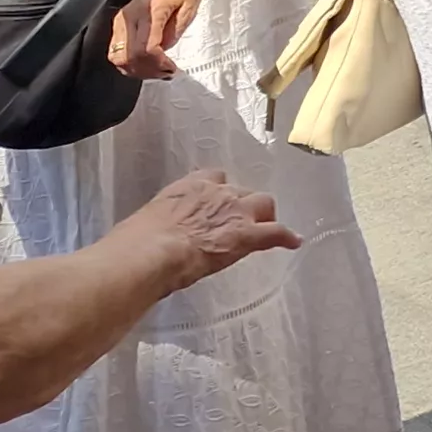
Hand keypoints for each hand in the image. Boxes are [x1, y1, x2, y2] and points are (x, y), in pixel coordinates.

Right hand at [112, 0, 208, 78]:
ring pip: (117, 55)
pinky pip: (117, 46)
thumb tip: (163, 51)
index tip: (170, 69)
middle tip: (164, 73)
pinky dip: (129, 59)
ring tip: (156, 69)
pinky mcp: (121, 18)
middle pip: (128, 56)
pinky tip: (145, 61)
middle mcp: (130, 15)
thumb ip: (174, 33)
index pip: (145, 50)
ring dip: (136, 68)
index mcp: (149, 12)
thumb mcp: (190, 9)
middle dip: (147, 70)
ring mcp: (123, 17)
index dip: (157, 65)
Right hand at [123, 170, 301, 286]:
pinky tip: (294, 242)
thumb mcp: (148, 223)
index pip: (215, 178)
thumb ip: (162, 223)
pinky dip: (287, 237)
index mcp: (189, 188)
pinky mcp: (248, 235)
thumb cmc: (137, 243)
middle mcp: (217, 193)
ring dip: (265, 216)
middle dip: (243, 205)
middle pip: (242, 191)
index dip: (219, 192)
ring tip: (266, 228)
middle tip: (239, 222)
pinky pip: (276, 232)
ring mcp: (236, 212)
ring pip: (263, 205)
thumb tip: (155, 239)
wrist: (151, 253)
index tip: (218, 203)